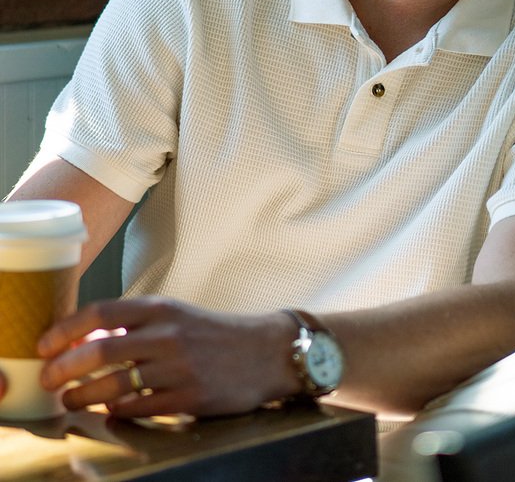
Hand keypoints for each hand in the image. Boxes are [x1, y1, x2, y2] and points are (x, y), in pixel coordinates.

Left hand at [37, 297, 298, 417]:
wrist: (265, 350)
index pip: (101, 311)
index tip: (45, 345)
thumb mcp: (176, 315)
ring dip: (84, 395)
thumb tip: (89, 336)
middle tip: (49, 379)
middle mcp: (167, 334)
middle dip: (65, 368)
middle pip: (101, 350)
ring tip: (70, 400)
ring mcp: (179, 366)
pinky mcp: (191, 395)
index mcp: (161, 308)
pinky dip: (119, 411)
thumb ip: (136, 324)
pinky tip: (111, 411)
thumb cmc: (214, 333)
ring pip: (116, 384)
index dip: (66, 329)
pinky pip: (141, 407)